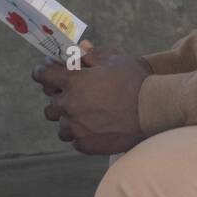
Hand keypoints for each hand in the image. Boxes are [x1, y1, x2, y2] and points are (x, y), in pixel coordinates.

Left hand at [32, 45, 150, 154]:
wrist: (153, 109)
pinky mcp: (86, 144)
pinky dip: (82, 134)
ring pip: (61, 125)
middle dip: (60, 99)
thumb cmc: (135, 81)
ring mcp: (77, 127)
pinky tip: (96, 127)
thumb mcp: (114, 59)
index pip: (44, 75)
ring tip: (87, 115)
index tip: (45, 72)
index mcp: (74, 82)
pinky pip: (75, 140)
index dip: (43, 72)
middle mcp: (70, 105)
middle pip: (51, 105)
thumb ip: (91, 55)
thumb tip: (78, 51)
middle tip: (75, 96)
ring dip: (70, 119)